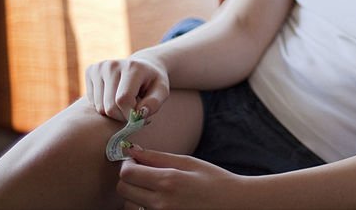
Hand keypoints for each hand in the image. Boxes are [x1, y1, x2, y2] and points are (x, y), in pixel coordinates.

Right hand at [85, 55, 169, 121]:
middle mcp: (112, 65)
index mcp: (132, 67)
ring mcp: (99, 67)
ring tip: (125, 103)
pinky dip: (103, 105)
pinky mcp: (90, 71)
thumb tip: (141, 113)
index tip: (138, 115)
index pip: (123, 99)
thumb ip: (154, 103)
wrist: (142, 65)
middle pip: (109, 106)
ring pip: (99, 107)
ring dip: (112, 112)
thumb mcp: (162, 91)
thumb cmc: (152, 82)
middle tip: (132, 111)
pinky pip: (92, 101)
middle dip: (121, 116)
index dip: (130, 114)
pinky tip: (114, 96)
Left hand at [118, 148, 243, 209]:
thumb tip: (133, 150)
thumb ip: (157, 157)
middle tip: (143, 170)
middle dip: (129, 177)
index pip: (127, 173)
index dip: (128, 163)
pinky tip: (161, 197)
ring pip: (129, 203)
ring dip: (135, 192)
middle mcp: (160, 203)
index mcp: (168, 182)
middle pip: (123, 190)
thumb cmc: (213, 180)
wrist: (232, 204)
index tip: (136, 159)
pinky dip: (144, 204)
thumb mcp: (188, 162)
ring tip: (154, 186)